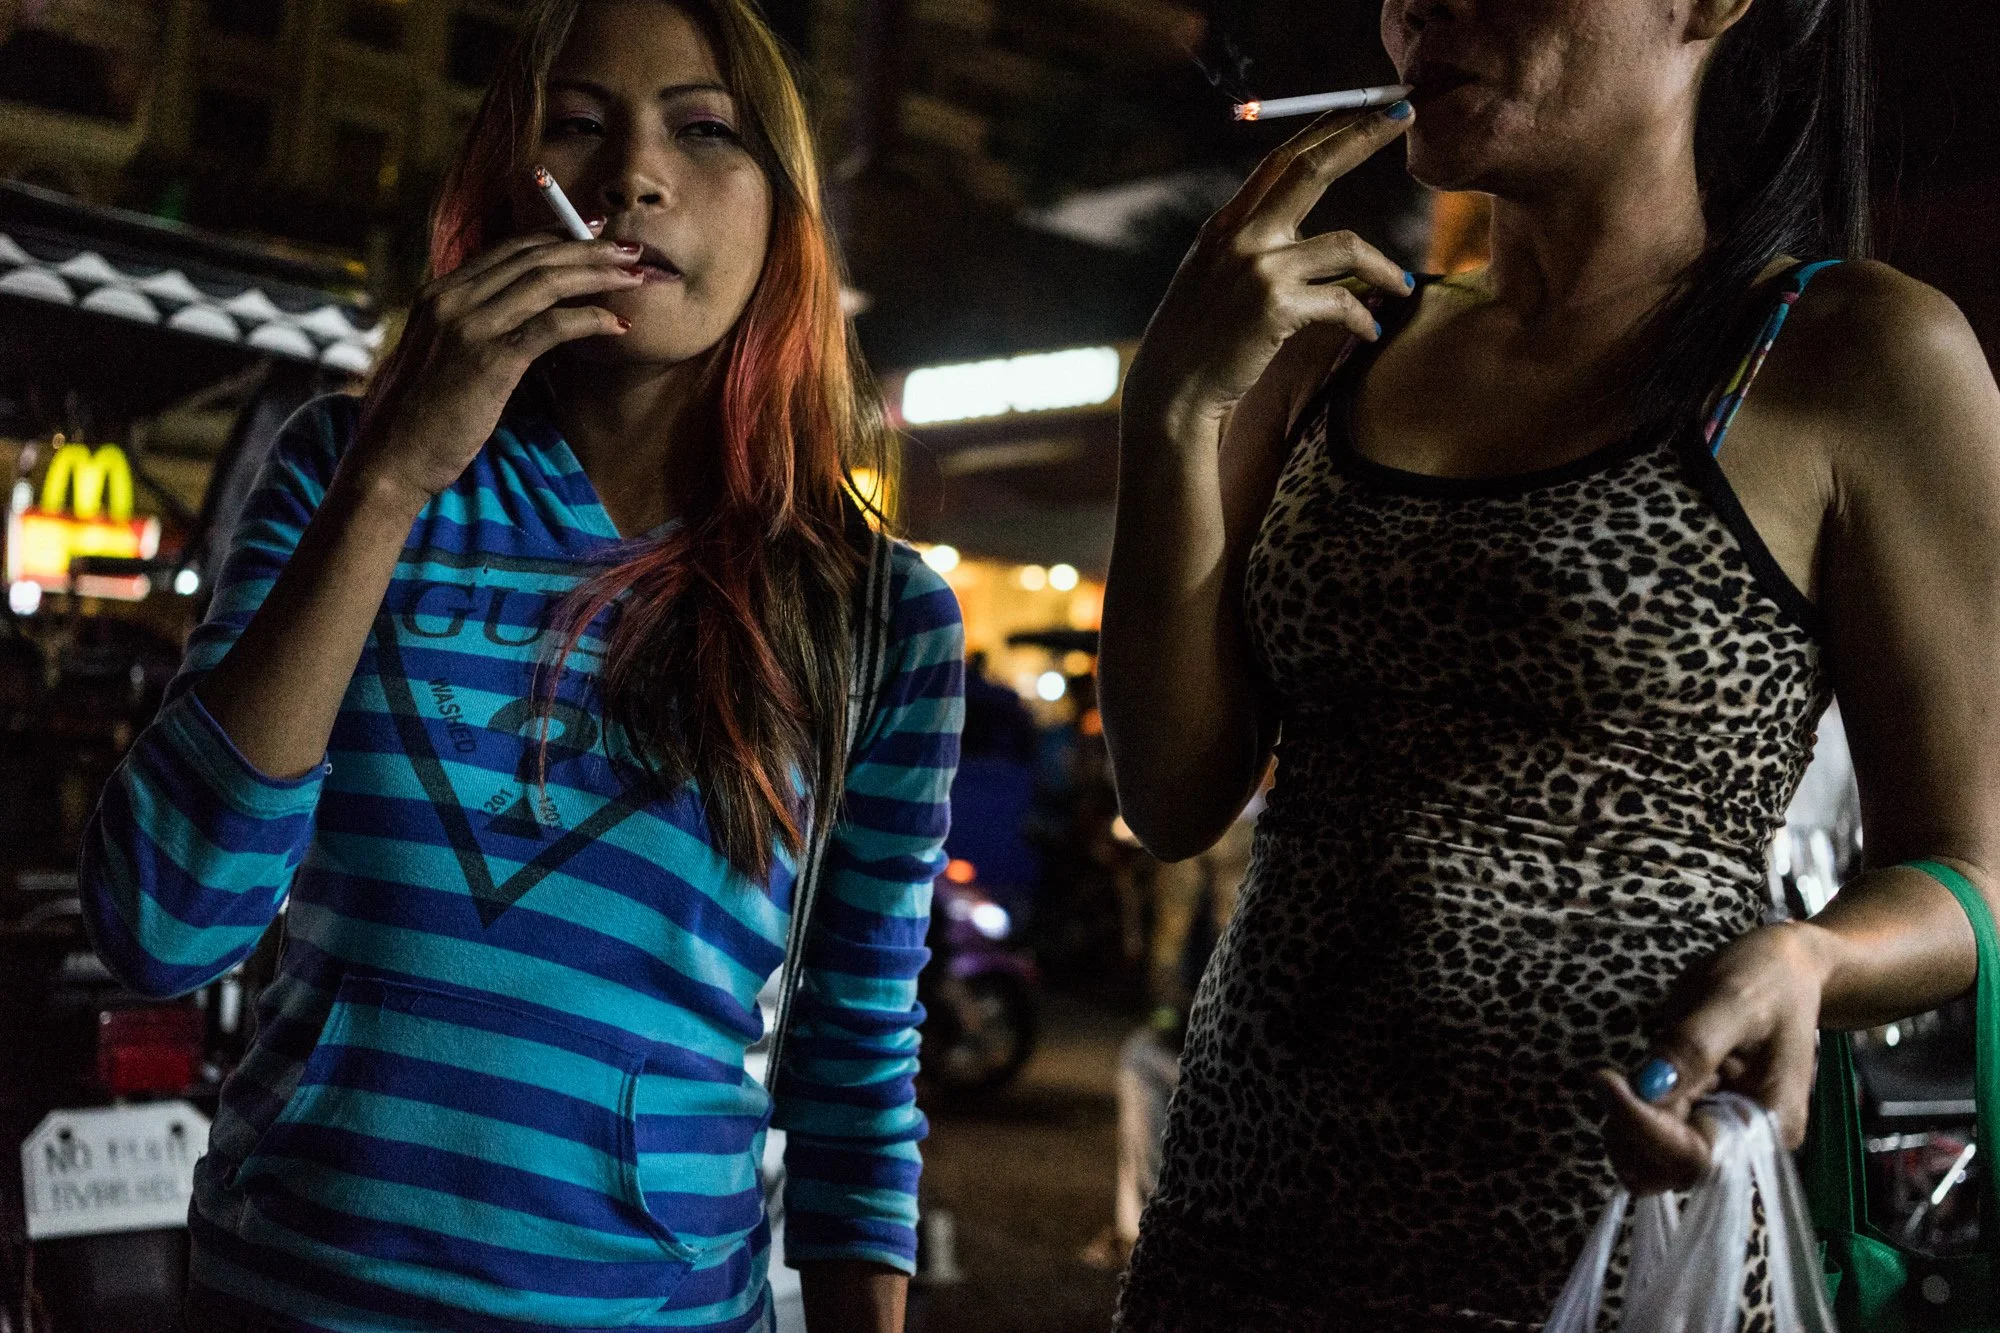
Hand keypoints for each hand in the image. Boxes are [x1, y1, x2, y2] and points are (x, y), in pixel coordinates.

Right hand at [347, 227, 646, 507]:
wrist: (391, 457)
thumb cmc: (420, 417)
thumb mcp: (440, 356)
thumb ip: (471, 328)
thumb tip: (518, 318)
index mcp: (439, 293)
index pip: (508, 250)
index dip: (557, 237)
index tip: (594, 234)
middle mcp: (451, 298)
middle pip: (534, 257)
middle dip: (588, 248)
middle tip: (631, 249)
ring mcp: (469, 325)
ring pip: (547, 282)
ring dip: (599, 275)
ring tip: (636, 276)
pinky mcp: (490, 359)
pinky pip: (553, 326)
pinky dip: (591, 319)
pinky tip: (617, 325)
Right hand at [1121, 101, 1417, 440]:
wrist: (1172, 390)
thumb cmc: (1197, 339)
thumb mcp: (1213, 276)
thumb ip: (1250, 245)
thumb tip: (1297, 231)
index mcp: (1226, 225)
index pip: (1281, 160)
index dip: (1326, 129)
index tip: (1363, 109)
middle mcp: (1242, 236)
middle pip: (1313, 168)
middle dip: (1363, 135)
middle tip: (1404, 114)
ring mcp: (1260, 270)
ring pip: (1347, 245)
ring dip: (1383, 268)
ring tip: (1400, 287)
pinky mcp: (1277, 308)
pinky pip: (1342, 302)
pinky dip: (1362, 318)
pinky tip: (1369, 332)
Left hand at [1593, 923, 1832, 1192]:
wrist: (1783, 970)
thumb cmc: (1766, 979)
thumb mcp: (1731, 1000)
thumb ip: (1692, 1046)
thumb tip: (1648, 1088)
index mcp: (1768, 1123)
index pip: (1695, 1157)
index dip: (1642, 1127)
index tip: (1603, 1080)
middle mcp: (1746, 1144)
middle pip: (1668, 1169)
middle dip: (1628, 1128)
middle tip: (1610, 1075)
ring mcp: (1720, 1135)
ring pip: (1651, 1163)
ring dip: (1624, 1125)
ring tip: (1630, 1072)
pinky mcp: (1697, 1122)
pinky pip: (1651, 1141)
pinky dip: (1629, 1116)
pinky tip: (1636, 1079)